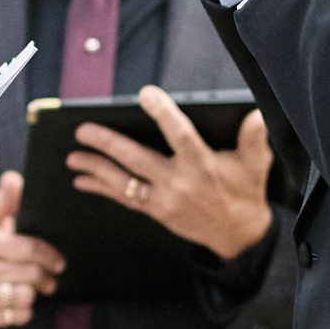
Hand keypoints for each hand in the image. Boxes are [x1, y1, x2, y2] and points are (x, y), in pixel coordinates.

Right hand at [0, 173, 65, 326]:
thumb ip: (6, 198)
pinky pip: (16, 317)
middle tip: (52, 274)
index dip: (48, 254)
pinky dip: (25, 309)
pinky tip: (22, 296)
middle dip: (47, 275)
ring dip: (36, 291)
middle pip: (29, 275)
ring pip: (25, 297)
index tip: (59, 260)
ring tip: (38, 284)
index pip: (25, 249)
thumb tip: (15, 180)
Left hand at [67, 86, 275, 261]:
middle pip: (137, 160)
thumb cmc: (245, 190)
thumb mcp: (256, 163)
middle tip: (83, 130)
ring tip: (72, 157)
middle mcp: (180, 182)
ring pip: (124, 182)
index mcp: (203, 165)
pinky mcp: (156, 211)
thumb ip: (255, 137)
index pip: (181, 135)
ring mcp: (164, 199)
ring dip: (95, 168)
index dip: (164, 114)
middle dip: (107, 144)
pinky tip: (82, 180)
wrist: (238, 234)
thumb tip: (257, 114)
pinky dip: (101, 188)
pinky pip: (124, 199)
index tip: (146, 94)